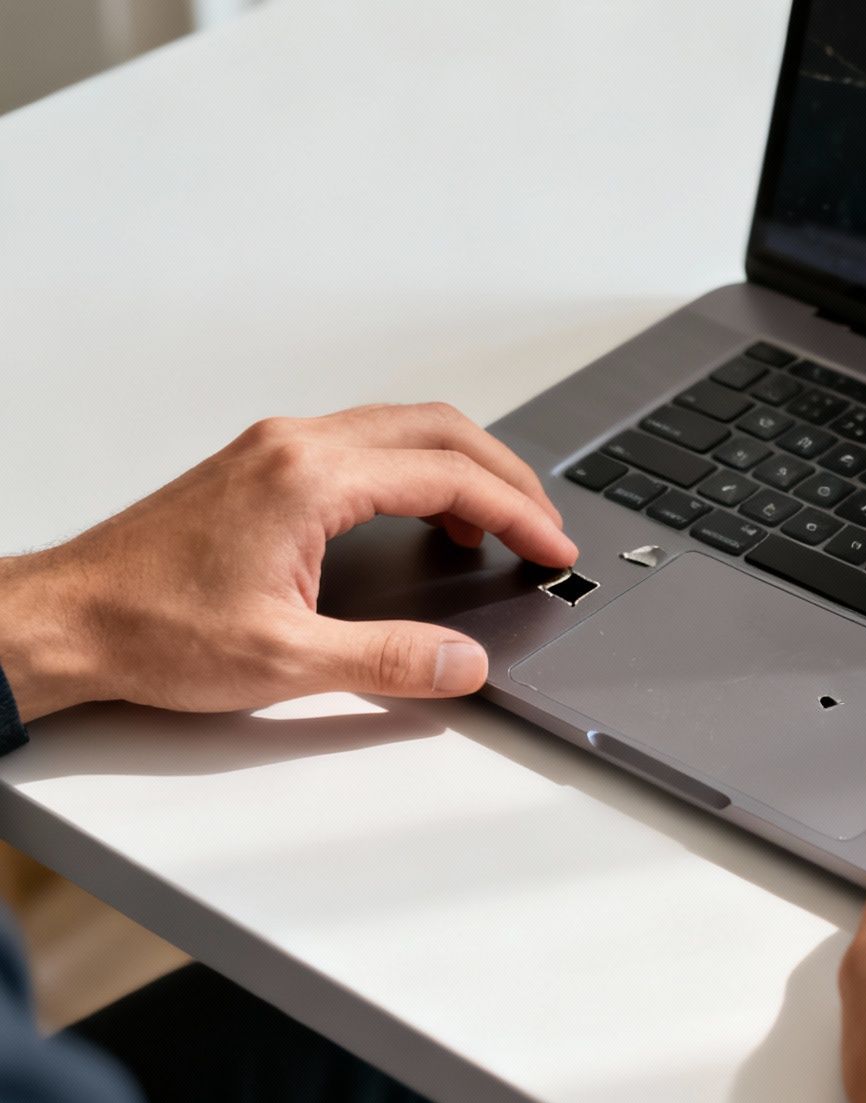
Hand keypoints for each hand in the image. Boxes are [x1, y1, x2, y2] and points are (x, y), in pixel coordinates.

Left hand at [0, 404, 576, 721]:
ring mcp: (276, 448)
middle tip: (544, 526)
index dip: (517, 514)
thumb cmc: (149, 630)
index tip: (552, 548)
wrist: (66, 620)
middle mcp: (295, 445)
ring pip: (403, 429)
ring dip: (463, 469)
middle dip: (506, 475)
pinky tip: (426, 516)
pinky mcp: (262, 464)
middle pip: (438, 430)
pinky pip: (367, 444)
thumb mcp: (284, 661)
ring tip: (497, 525)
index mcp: (309, 478)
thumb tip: (463, 663)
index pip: (448, 477)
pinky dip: (418, 471)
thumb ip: (389, 660)